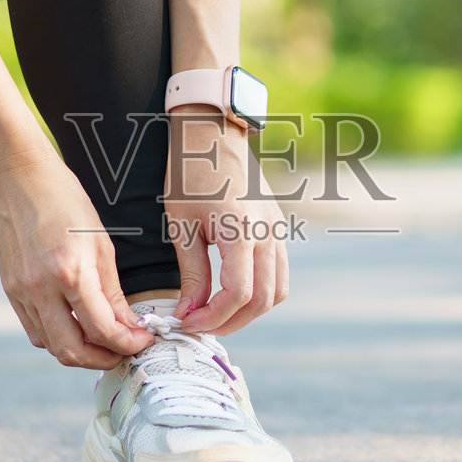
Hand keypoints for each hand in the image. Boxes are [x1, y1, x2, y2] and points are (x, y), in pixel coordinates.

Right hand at [0, 149, 154, 368]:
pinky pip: (35, 330)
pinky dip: (58, 337)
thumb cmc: (64, 200)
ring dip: (80, 352)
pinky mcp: (10, 291)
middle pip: (72, 351)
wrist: (16, 177)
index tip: (144, 340)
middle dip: (103, 359)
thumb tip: (130, 326)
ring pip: (51, 346)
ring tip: (104, 341)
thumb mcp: (101, 243)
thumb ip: (113, 292)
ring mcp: (21, 292)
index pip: (102, 329)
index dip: (128, 343)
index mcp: (70, 272)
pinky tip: (76, 326)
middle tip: (125, 350)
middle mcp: (41, 288)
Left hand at [163, 109, 291, 335]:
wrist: (212, 135)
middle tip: (199, 325)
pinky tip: (230, 294)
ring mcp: (277, 230)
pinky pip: (278, 274)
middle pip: (262, 300)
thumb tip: (190, 312)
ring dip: (248, 312)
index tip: (186, 322)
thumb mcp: (182, 226)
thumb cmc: (189, 174)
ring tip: (215, 314)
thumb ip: (192, 273)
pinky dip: (260, 293)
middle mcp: (267, 233)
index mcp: (240, 230)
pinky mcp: (277, 229)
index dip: (212, 317)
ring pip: (276, 291)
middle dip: (230, 321)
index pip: (238, 294)